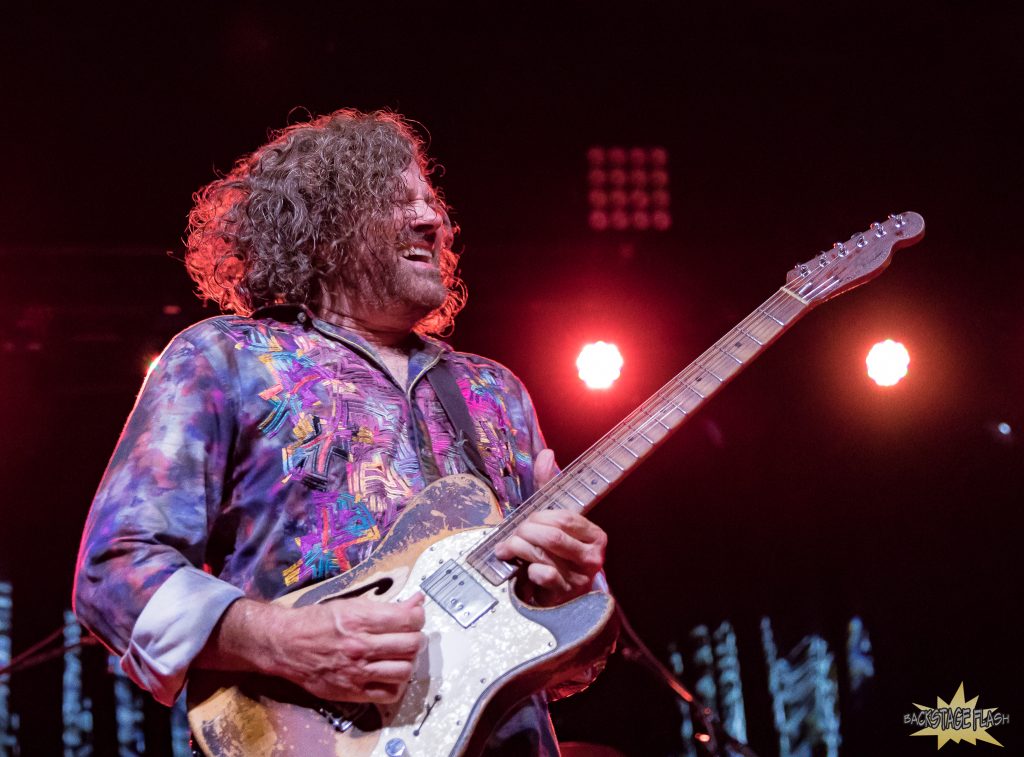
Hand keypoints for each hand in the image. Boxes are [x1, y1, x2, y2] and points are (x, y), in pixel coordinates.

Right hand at [199, 594, 425, 703]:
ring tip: (402, 655)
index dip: (418, 616)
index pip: (408, 620)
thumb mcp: (349, 604)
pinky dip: (397, 684)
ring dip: (409, 661)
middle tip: (412, 635)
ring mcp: (356, 671)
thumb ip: (385, 606)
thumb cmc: (315, 621)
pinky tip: (391, 674)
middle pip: (411, 645)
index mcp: (359, 619)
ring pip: (404, 670)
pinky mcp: (352, 691)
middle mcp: (360, 646)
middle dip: (417, 638)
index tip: (416, 615)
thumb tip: (416, 602)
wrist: (285, 644)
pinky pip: (389, 693)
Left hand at [493, 449, 606, 606]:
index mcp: (595, 536)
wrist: (561, 597)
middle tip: (514, 534)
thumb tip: (546, 454)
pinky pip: (543, 575)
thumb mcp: (555, 520)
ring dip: (518, 548)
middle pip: (552, 536)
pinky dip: (529, 570)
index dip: (540, 517)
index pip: (565, 518)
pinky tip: (525, 570)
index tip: (526, 520)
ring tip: (507, 549)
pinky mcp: (564, 595)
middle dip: (525, 532)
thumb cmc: (557, 554)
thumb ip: (549, 487)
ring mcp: (579, 578)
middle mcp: (592, 558)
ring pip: (543, 554)